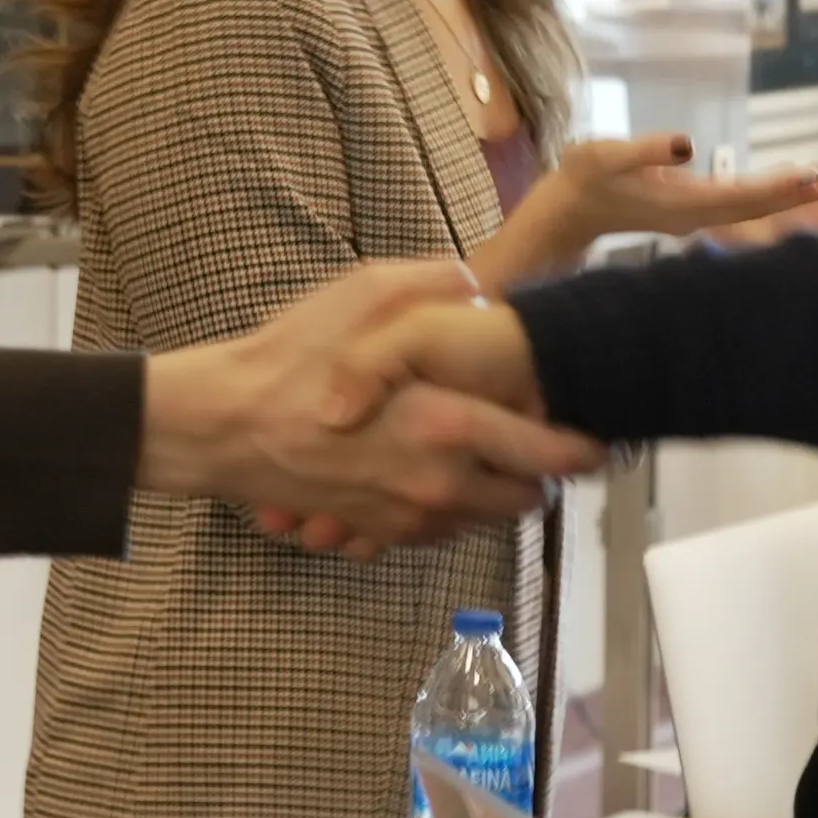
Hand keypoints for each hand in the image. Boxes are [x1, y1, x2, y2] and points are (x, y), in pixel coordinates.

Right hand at [141, 260, 603, 556]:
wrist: (221, 426)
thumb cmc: (290, 358)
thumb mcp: (365, 292)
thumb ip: (439, 285)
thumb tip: (482, 289)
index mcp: (449, 425)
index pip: (551, 454)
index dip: (584, 447)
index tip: (596, 435)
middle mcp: (439, 483)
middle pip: (530, 498)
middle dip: (545, 472)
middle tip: (544, 439)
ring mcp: (408, 516)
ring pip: (488, 519)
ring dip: (500, 491)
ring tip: (492, 451)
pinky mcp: (379, 533)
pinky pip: (442, 533)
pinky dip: (453, 509)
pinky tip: (438, 470)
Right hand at [482, 138, 817, 285]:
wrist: (564, 210)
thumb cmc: (582, 178)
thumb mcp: (606, 155)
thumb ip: (647, 149)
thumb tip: (687, 144)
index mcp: (682, 205)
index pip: (742, 197)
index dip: (779, 187)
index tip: (812, 177)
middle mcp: (694, 216)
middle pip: (755, 207)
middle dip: (794, 194)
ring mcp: (692, 216)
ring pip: (749, 207)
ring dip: (784, 196)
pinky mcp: (688, 211)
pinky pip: (736, 204)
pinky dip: (763, 194)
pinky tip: (781, 187)